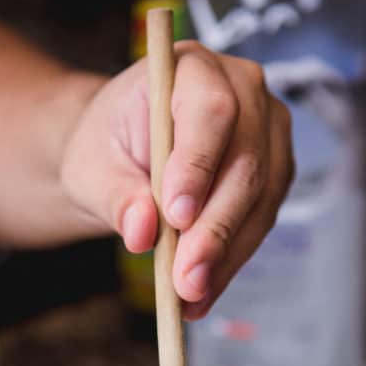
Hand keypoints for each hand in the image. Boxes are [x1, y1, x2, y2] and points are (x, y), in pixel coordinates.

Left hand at [60, 41, 293, 317]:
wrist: (124, 155)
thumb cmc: (105, 148)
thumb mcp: (90, 167)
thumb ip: (115, 195)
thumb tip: (141, 231)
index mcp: (193, 66)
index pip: (211, 111)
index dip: (197, 164)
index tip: (175, 216)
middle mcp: (245, 91)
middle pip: (245, 163)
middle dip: (214, 230)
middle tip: (186, 281)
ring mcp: (268, 133)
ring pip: (260, 200)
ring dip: (225, 256)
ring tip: (189, 298)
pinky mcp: (275, 174)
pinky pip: (260, 223)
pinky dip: (229, 263)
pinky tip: (201, 296)